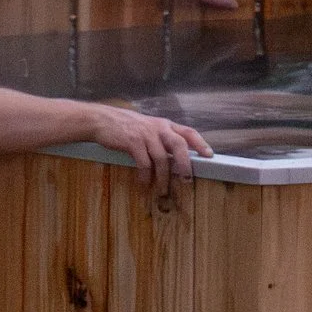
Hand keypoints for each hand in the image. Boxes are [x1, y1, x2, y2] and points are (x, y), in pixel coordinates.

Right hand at [93, 105, 212, 196]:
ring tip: (163, 191)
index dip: (200, 143)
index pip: (188, 132)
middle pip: (179, 145)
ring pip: (161, 158)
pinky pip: (144, 163)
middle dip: (185, 164)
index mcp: (165, 124)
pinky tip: (144, 183)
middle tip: (187, 180)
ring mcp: (146, 134)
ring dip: (163, 177)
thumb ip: (162, 139)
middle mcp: (158, 128)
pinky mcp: (133, 142)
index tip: (209, 155)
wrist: (102, 120)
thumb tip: (176, 159)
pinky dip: (145, 176)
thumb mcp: (148, 128)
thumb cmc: (127, 127)